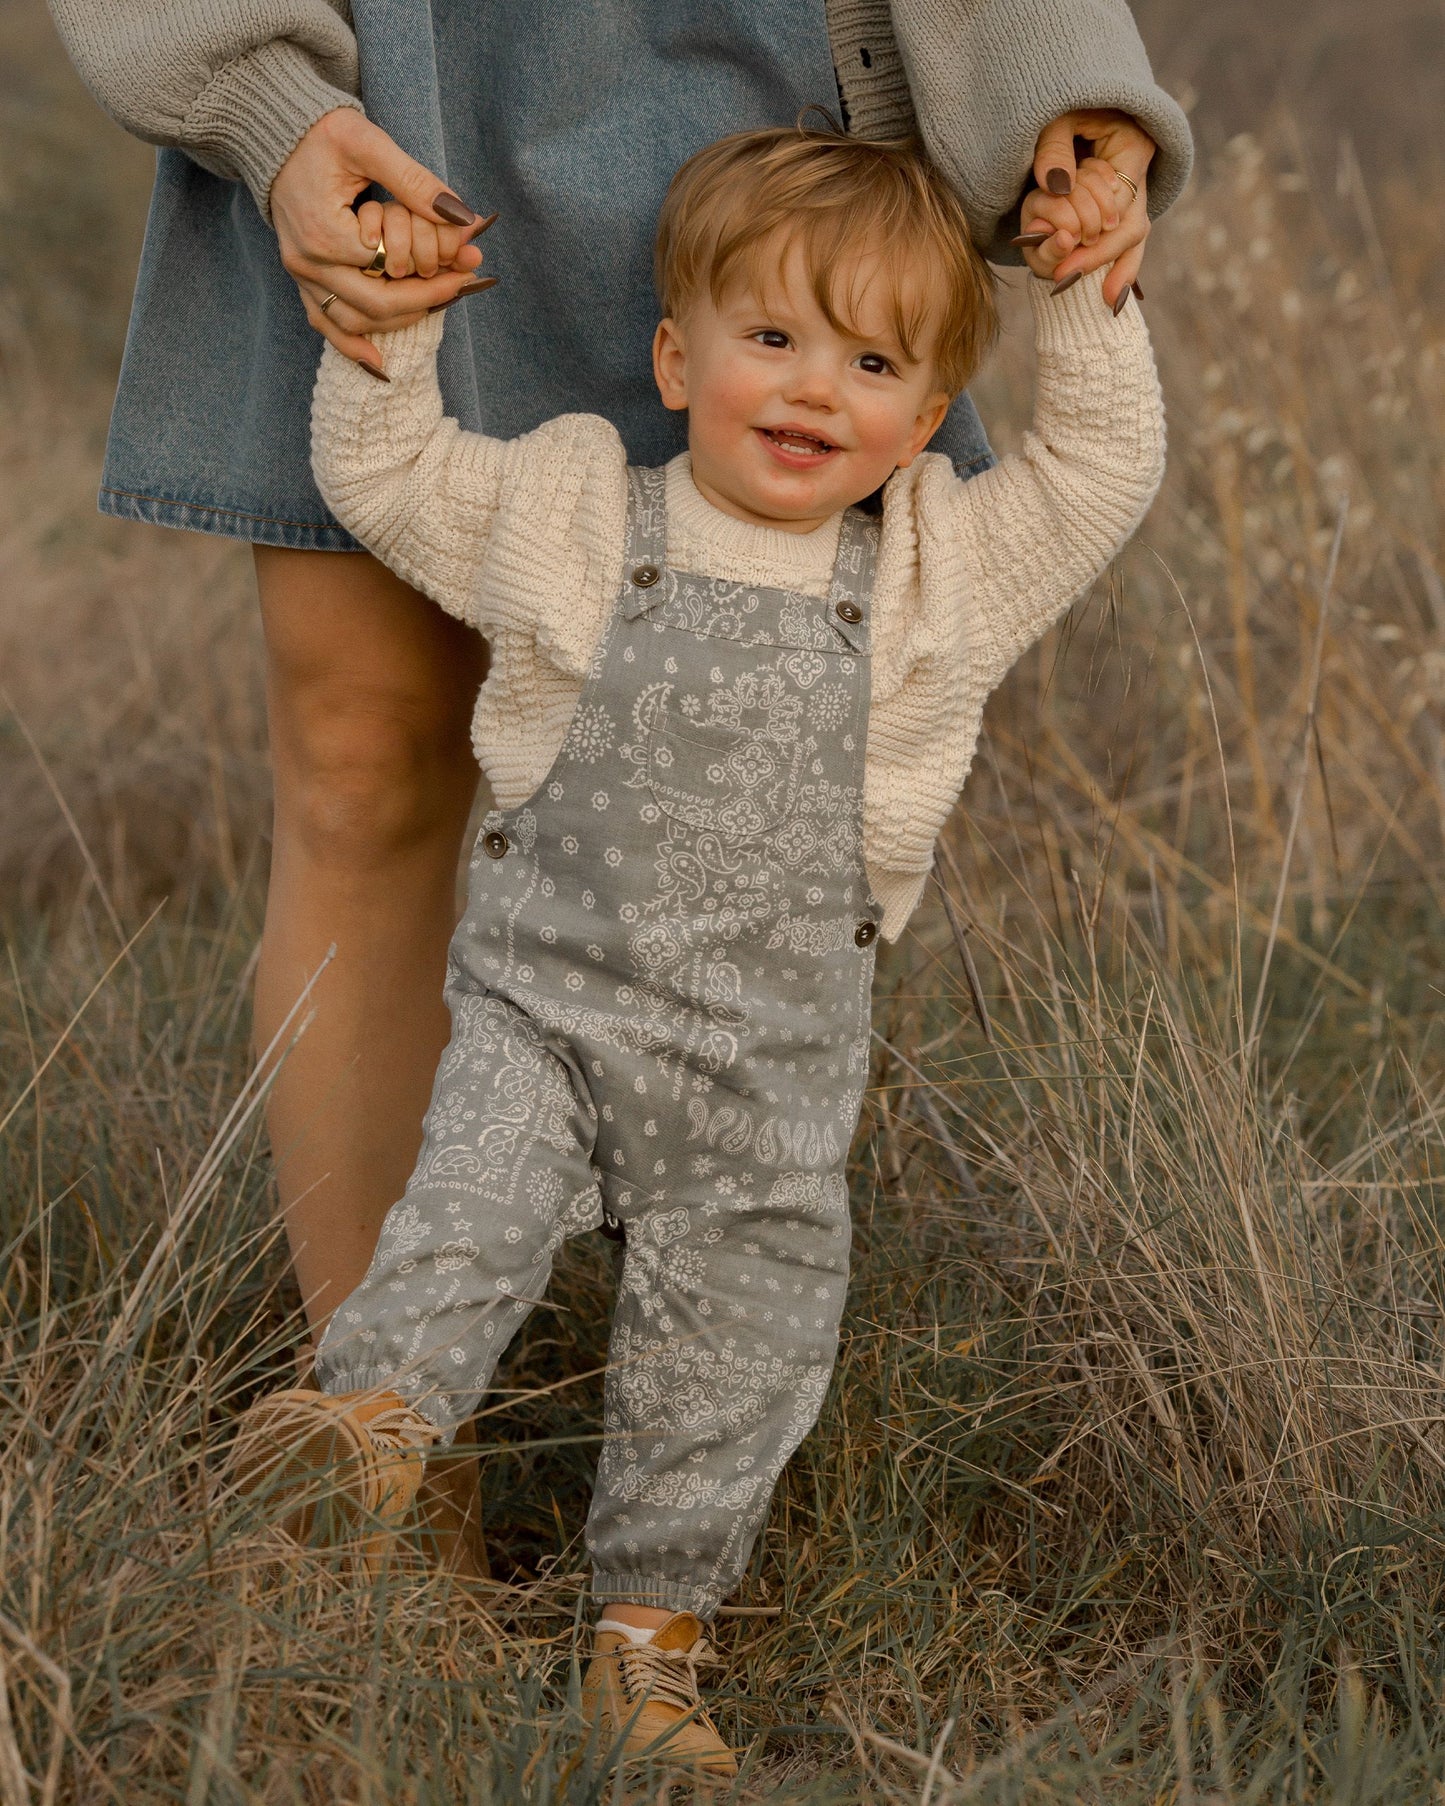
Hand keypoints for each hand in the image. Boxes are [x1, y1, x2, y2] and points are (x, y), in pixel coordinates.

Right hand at [270, 109, 493, 371]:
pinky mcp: (301, 279)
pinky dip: (351, 345)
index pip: (391, 268)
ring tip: (438, 302)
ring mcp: (301, 275)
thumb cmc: (319, 134)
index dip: (435, 268)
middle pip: (376, 304)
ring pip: (354, 321)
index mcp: (324, 233)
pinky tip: (379, 363)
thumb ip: (414, 180)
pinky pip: (324, 322)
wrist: (273, 133)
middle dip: (426, 297)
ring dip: (399, 320)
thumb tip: (462, 216)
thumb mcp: (367, 142)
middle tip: (463, 283)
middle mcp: (308, 262)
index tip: (471, 258)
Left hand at [1026, 110, 1154, 306]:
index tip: (1064, 247)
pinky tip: (1111, 297)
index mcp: (1134, 145)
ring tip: (1106, 301)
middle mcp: (1140, 171)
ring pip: (1134, 236)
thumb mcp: (1055, 117)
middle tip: (1065, 278)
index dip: (1092, 227)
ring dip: (1119, 269)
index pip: (1118, 199)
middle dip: (1100, 256)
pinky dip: (1119, 265)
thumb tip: (1055, 186)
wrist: (1076, 95)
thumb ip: (1054, 149)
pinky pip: (1125, 238)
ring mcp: (1134, 189)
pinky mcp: (1121, 202)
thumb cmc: (1064, 100)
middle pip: (1130, 224)